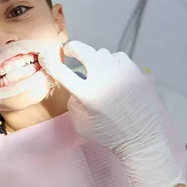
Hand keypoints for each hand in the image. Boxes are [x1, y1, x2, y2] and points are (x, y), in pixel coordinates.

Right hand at [39, 41, 184, 186]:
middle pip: (83, 50)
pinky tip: (112, 72)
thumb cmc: (109, 135)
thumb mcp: (81, 125)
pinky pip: (118, 57)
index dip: (49, 61)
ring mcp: (121, 73)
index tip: (45, 55)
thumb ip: (73, 103)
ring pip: (102, 53)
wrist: (141, 139)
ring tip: (96, 69)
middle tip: (69, 51)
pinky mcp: (135, 72)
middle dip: (73, 48)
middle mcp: (104, 79)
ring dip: (95, 59)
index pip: (62, 72)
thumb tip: (73, 87)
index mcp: (88, 94)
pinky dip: (112, 61)